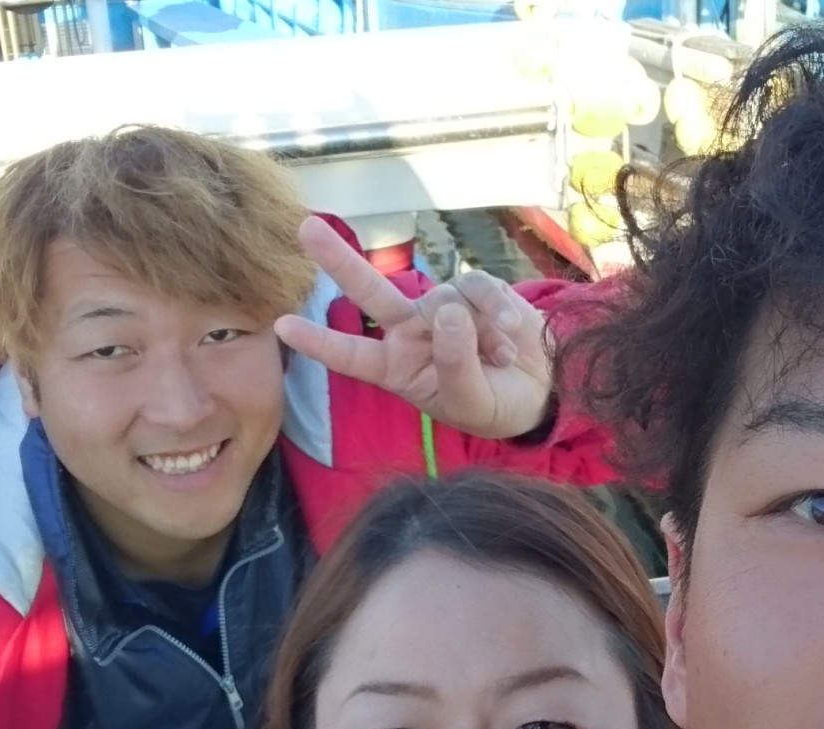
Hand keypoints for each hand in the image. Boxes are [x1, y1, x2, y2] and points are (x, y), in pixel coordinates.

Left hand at [274, 215, 553, 440]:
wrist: (542, 389)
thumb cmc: (496, 405)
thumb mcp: (473, 403)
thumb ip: (457, 367)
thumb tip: (450, 313)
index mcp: (397, 369)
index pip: (352, 356)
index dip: (319, 343)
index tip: (281, 327)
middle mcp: (410, 333)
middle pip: (369, 292)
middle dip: (338, 259)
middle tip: (305, 228)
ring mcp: (440, 308)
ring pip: (444, 297)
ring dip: (480, 328)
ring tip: (502, 356)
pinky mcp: (474, 291)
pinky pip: (479, 288)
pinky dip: (498, 311)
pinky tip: (512, 334)